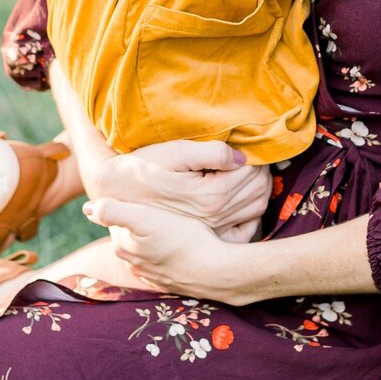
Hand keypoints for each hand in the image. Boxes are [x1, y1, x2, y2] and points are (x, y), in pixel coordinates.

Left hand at [83, 197, 250, 301]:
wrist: (217, 271)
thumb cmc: (183, 238)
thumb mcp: (145, 218)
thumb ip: (114, 211)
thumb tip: (86, 207)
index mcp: (124, 247)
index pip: (116, 220)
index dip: (128, 205)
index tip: (143, 193)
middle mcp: (134, 265)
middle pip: (131, 237)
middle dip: (139, 223)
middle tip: (158, 206)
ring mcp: (153, 277)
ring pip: (147, 252)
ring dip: (154, 240)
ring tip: (171, 224)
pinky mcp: (171, 283)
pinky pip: (164, 264)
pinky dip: (168, 255)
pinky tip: (181, 245)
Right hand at [92, 141, 270, 236]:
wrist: (118, 192)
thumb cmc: (145, 166)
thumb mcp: (175, 152)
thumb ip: (211, 153)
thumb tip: (241, 156)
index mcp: (210, 196)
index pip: (252, 173)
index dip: (257, 155)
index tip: (251, 143)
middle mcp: (215, 217)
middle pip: (258, 191)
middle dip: (262, 170)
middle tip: (254, 154)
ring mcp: (213, 229)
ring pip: (257, 208)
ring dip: (261, 188)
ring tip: (250, 170)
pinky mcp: (208, 235)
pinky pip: (245, 231)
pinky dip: (253, 215)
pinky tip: (246, 199)